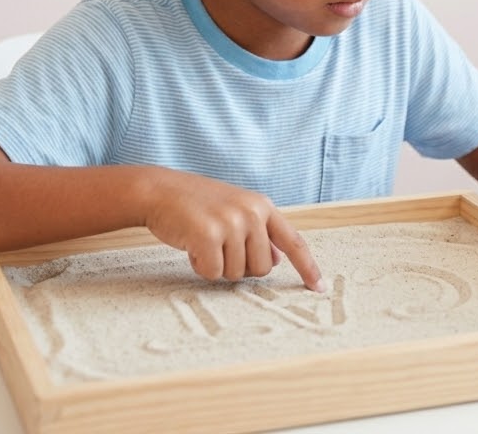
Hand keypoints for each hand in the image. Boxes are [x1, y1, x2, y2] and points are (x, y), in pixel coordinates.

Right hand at [143, 171, 323, 290]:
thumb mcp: (234, 210)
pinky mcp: (209, 235)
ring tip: (203, 241)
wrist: (159, 191)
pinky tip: (192, 246)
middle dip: (239, 266)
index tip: (318, 287)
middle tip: (219, 246)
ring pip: (236, 273)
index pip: (294, 241)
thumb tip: (277, 260)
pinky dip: (201, 267)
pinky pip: (213, 273)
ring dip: (217, 266)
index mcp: (262, 206)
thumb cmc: (196, 203)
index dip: (307, 267)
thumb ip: (258, 233)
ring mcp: (231, 223)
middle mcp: (251, 212)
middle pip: (261, 269)